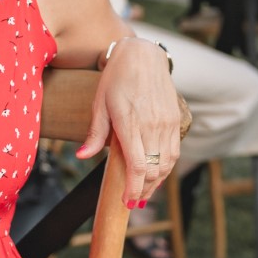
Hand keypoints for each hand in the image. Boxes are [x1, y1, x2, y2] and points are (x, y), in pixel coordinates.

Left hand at [77, 37, 180, 206]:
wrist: (143, 56)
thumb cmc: (116, 78)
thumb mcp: (99, 103)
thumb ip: (94, 133)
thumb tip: (82, 156)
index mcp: (130, 122)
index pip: (137, 165)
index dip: (133, 188)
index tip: (126, 201)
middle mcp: (152, 125)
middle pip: (154, 169)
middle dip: (144, 190)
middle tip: (133, 202)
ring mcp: (166, 123)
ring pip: (166, 163)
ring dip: (156, 182)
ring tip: (144, 193)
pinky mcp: (175, 120)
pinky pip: (174, 151)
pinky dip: (166, 167)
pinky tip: (156, 174)